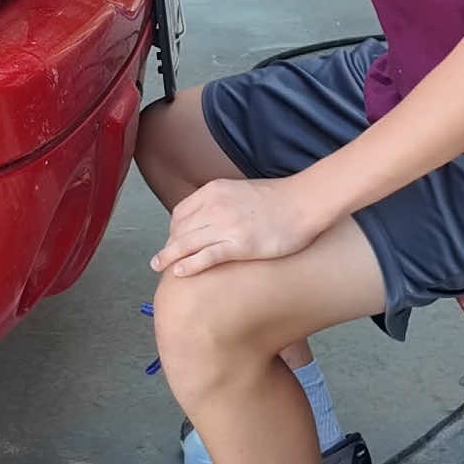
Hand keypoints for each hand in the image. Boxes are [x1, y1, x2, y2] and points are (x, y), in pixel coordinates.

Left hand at [150, 176, 327, 277]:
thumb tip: (213, 216)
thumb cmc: (279, 199)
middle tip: (160, 260)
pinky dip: (189, 265)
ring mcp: (226, 226)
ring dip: (168, 257)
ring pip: (186, 243)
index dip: (172, 229)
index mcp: (214, 191)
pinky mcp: (240, 244)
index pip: (180, 212)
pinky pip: (206, 256)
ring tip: (158, 267)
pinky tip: (179, 273)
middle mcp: (215, 206)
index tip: (172, 242)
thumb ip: (223, 200)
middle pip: (180, 229)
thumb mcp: (241, 191)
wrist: (305, 202)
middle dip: (168, 245)